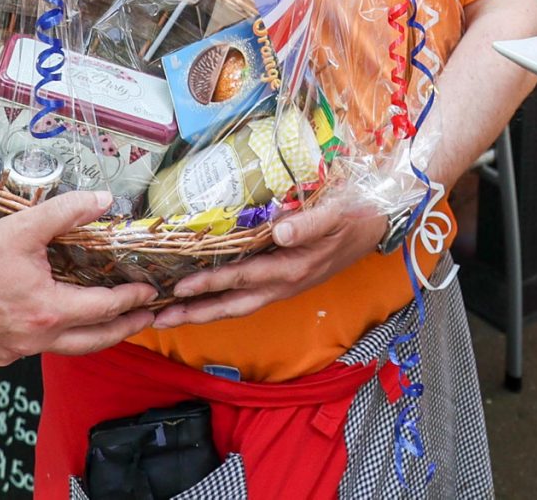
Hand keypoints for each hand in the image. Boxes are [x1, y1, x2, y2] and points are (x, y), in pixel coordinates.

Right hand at [0, 191, 160, 365]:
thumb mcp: (22, 226)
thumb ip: (67, 211)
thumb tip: (105, 198)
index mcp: (46, 311)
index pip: (103, 309)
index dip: (130, 299)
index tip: (149, 292)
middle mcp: (32, 339)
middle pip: (92, 341)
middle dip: (124, 330)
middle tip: (147, 320)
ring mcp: (12, 351)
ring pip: (64, 349)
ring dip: (91, 337)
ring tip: (113, 325)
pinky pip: (33, 349)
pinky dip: (55, 338)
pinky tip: (60, 324)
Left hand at [150, 198, 389, 329]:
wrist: (378, 226)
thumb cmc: (354, 217)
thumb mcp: (335, 214)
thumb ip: (308, 223)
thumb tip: (278, 232)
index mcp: (291, 268)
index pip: (241, 278)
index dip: (210, 284)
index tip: (179, 287)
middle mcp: (283, 285)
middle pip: (232, 306)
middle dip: (196, 314)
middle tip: (158, 321)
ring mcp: (284, 287)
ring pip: (238, 307)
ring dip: (204, 313)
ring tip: (172, 317)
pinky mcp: (285, 283)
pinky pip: (247, 299)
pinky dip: (222, 303)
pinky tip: (206, 300)